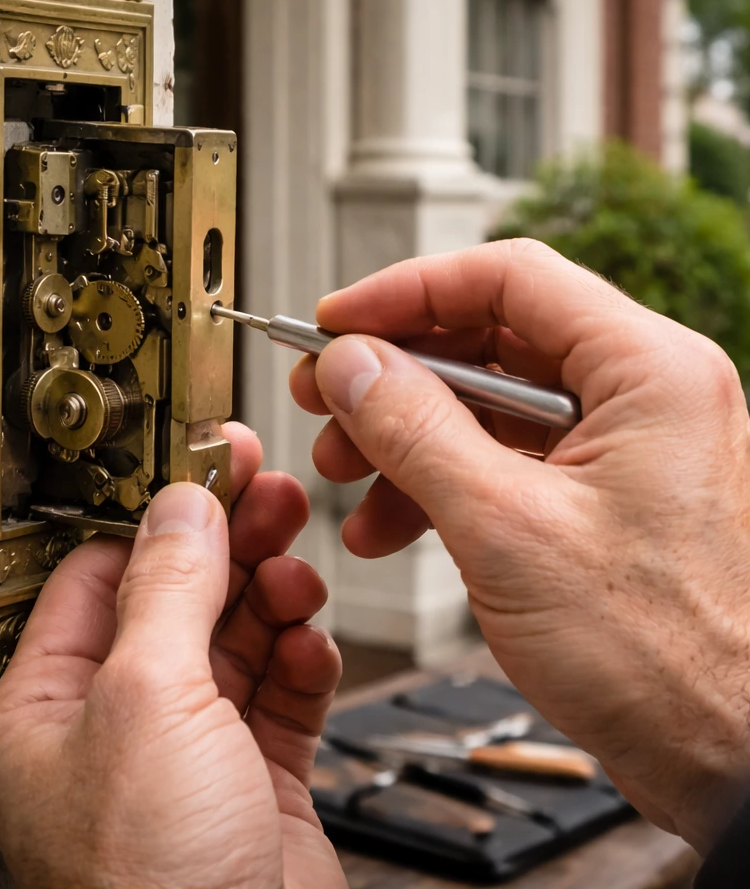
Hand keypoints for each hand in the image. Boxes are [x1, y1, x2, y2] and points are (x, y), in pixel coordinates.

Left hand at [0, 423, 345, 888]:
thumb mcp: (148, 703)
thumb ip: (168, 587)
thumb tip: (182, 504)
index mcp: (50, 709)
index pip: (99, 577)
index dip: (156, 517)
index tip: (204, 468)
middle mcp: (115, 727)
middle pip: (176, 599)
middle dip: (229, 543)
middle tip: (270, 491)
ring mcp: (189, 752)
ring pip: (235, 639)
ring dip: (271, 595)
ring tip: (298, 565)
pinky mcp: (254, 779)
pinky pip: (280, 692)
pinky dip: (301, 658)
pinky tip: (311, 643)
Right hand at [290, 239, 749, 853]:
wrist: (728, 758)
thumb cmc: (663, 658)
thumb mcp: (504, 528)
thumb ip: (416, 429)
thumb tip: (352, 364)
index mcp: (647, 371)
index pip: (509, 278)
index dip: (407, 291)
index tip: (339, 321)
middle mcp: (641, 394)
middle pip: (490, 339)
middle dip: (395, 373)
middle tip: (326, 396)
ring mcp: (621, 447)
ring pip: (486, 403)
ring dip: (404, 434)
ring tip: (347, 475)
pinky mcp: (598, 497)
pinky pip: (501, 459)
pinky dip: (437, 482)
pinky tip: (391, 524)